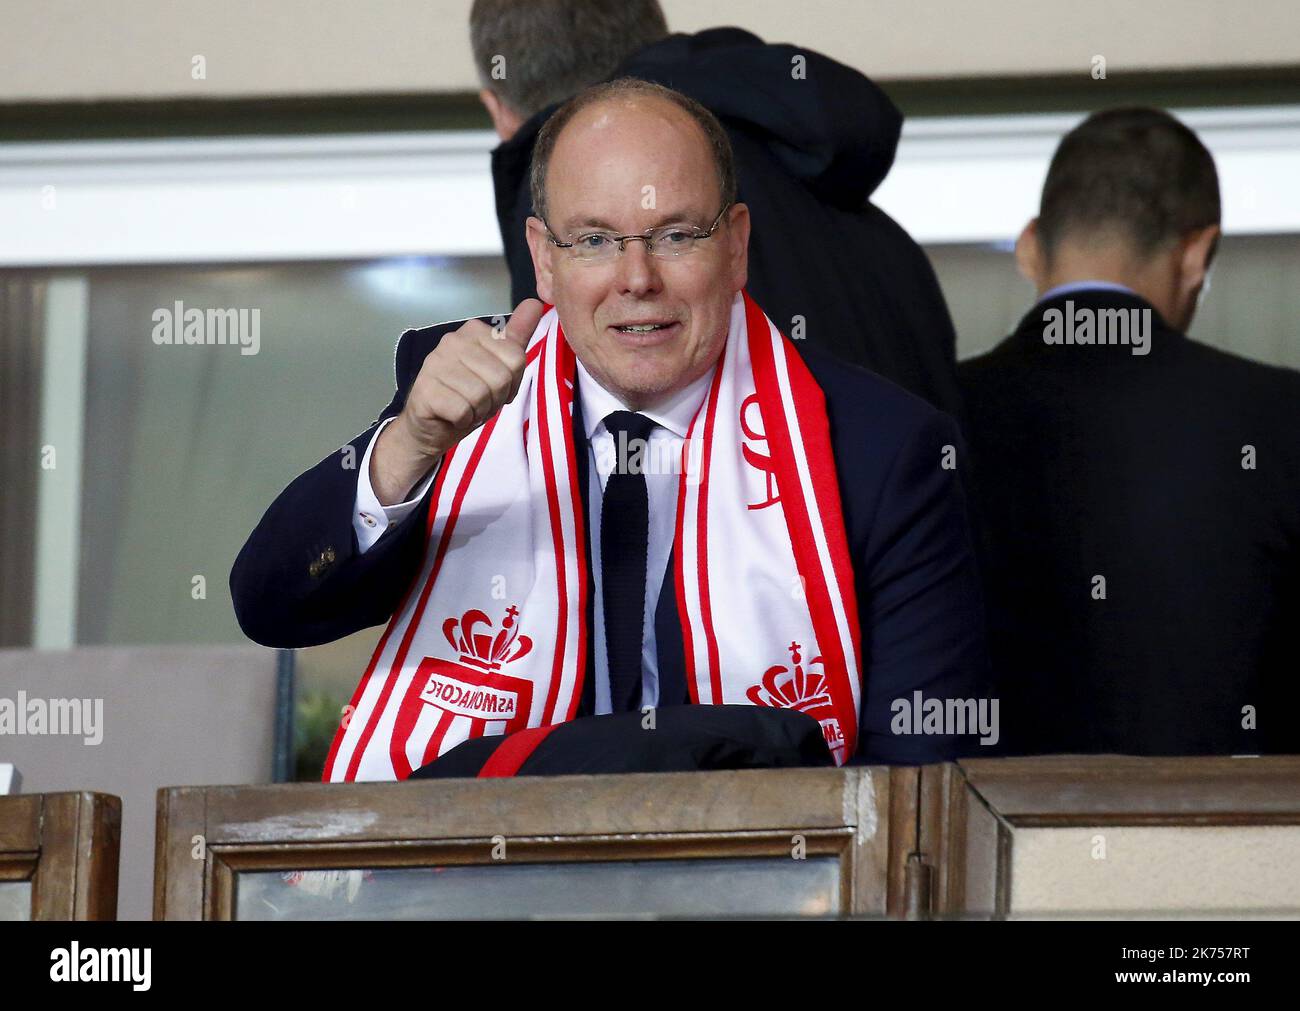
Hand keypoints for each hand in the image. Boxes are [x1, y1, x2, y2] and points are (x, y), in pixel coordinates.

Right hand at [370, 300, 543, 504]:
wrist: (431, 426)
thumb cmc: (467, 396)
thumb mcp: (498, 366)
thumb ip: (516, 336)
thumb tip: (536, 303)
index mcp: (473, 331)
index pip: (516, 359)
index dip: (512, 382)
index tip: (495, 388)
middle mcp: (452, 341)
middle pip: (501, 377)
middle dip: (496, 399)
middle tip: (479, 401)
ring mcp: (435, 363)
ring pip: (482, 395)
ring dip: (479, 411)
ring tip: (466, 407)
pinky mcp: (425, 389)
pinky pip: (463, 410)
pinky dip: (463, 420)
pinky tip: (453, 416)